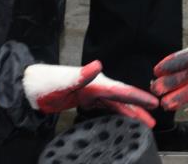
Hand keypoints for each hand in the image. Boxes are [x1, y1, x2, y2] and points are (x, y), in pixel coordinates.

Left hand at [24, 59, 159, 127]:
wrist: (32, 87)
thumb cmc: (46, 85)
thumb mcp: (63, 82)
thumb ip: (81, 75)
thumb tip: (98, 65)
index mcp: (96, 83)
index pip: (121, 91)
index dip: (138, 97)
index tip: (154, 102)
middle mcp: (97, 86)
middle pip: (123, 98)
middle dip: (140, 107)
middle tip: (156, 116)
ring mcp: (92, 93)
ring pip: (116, 104)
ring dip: (131, 113)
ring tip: (146, 123)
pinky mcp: (86, 99)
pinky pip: (106, 107)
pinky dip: (117, 113)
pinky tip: (123, 119)